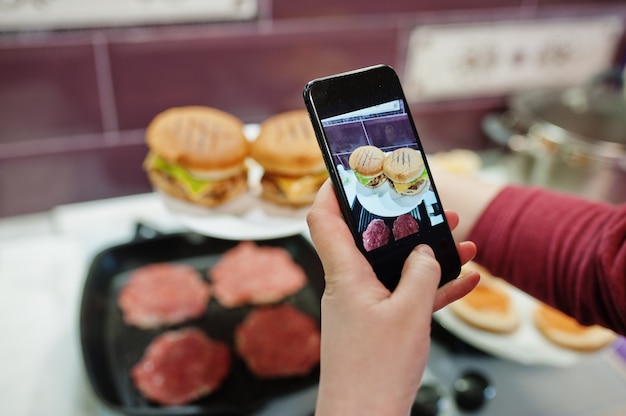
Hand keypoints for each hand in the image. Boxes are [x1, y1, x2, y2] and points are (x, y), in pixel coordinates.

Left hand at [306, 180, 478, 415]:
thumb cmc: (376, 371)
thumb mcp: (410, 314)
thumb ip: (422, 274)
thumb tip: (427, 252)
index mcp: (346, 274)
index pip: (324, 219)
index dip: (332, 190)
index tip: (348, 170)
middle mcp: (350, 285)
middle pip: (370, 239)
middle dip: (401, 220)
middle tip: (428, 204)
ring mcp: (365, 306)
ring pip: (395, 267)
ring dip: (427, 253)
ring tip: (463, 238)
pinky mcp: (380, 326)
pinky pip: (406, 296)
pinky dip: (433, 286)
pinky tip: (468, 280)